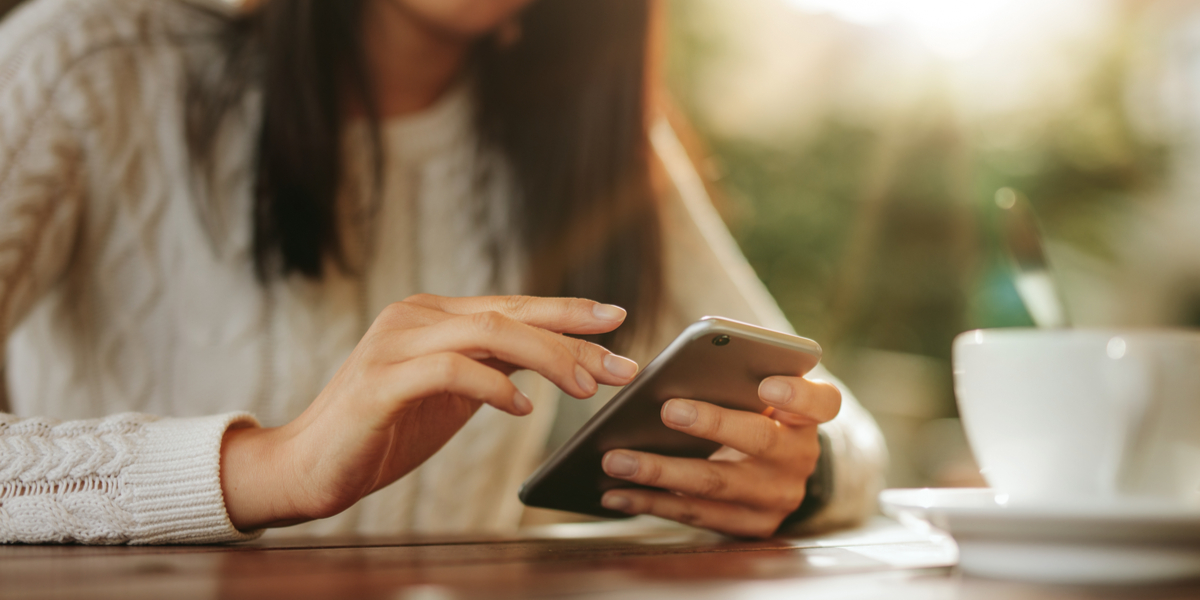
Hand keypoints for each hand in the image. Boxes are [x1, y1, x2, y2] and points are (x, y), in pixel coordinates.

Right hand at [220, 294, 639, 529]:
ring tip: (584, 388)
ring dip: (546, 357)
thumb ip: (492, 367)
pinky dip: (494, 386)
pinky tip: (522, 407)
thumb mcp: (451, 393)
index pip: (513, 305)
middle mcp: (415, 317)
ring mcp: (395, 344)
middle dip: (572, 336)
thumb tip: (554, 358)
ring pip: (488, 332)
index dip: (567, 312)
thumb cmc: (384, 430)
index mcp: (433, 315)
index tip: (617, 320)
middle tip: (621, 364)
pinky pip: (451, 370)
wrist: (310, 465)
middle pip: (509, 313)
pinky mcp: (381, 381)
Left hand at [599, 375, 840, 537]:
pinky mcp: (751, 526)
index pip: (821, 402)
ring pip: (715, 483)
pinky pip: (695, 515)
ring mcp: (776, 498)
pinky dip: (650, 503)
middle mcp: (799, 458)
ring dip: (659, 472)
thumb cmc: (753, 416)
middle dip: (711, 424)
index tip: (767, 384)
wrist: (774, 472)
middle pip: (758, 439)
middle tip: (666, 410)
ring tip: (615, 460)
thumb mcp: (757, 396)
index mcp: (806, 416)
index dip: (796, 395)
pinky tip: (615, 494)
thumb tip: (678, 369)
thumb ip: (736, 379)